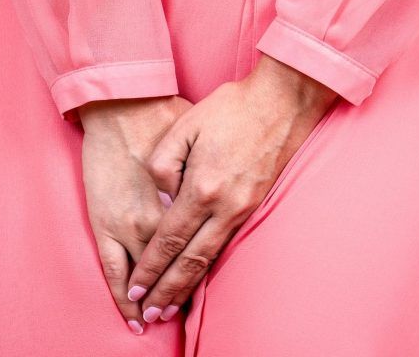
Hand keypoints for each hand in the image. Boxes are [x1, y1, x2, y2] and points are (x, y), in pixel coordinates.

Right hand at [79, 96, 191, 333]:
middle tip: (180, 313)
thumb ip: (212, 175)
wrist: (123, 102)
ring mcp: (132, 224)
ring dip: (154, 299)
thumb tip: (213, 197)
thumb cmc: (165, 115)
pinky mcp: (105, 223)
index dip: (204, 271)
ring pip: (148, 274)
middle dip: (180, 294)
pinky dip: (122, 292)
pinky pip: (114, 269)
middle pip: (180, 266)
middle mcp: (164, 219)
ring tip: (156, 319)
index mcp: (195, 199)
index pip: (204, 248)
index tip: (205, 292)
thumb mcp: (205, 143)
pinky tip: (131, 309)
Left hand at [126, 54, 336, 322]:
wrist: (282, 101)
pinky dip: (211, 267)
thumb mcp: (185, 125)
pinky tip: (201, 277)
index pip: (168, 238)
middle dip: (168, 291)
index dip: (150, 267)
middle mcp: (225, 205)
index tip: (135, 290)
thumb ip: (162, 165)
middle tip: (151, 316)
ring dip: (190, 286)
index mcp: (202, 186)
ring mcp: (244, 208)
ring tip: (173, 308)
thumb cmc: (230, 107)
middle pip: (191, 260)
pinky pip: (228, 244)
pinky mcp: (255, 204)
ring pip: (212, 258)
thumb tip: (160, 201)